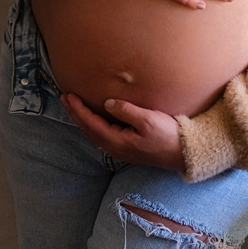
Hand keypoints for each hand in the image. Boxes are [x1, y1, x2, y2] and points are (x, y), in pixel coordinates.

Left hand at [63, 93, 184, 171]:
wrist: (182, 153)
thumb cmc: (168, 136)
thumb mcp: (148, 120)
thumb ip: (126, 111)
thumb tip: (107, 103)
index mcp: (116, 140)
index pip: (90, 122)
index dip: (78, 109)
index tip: (69, 95)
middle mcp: (113, 146)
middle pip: (87, 129)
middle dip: (75, 113)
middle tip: (65, 97)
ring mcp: (119, 149)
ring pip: (93, 132)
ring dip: (82, 119)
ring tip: (75, 106)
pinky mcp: (126, 147)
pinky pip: (101, 134)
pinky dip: (92, 124)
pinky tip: (94, 119)